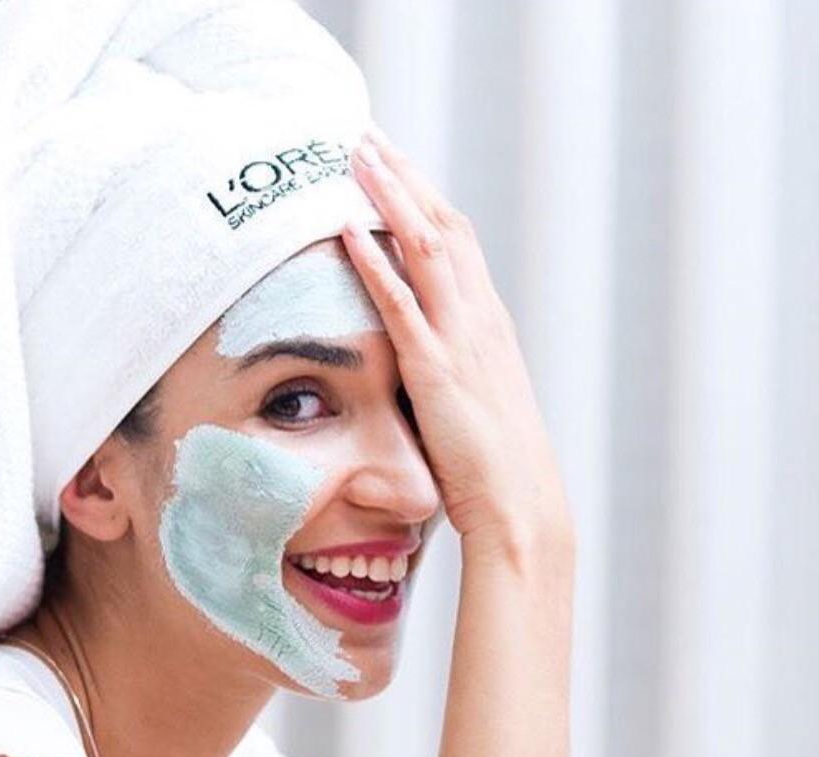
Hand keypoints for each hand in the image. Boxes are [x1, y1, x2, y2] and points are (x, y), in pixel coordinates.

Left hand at [341, 127, 572, 559]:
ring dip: (389, 197)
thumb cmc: (493, 464)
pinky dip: (375, 264)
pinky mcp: (437, 371)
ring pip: (425, 248)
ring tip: (356, 157)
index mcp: (488, 322)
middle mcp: (479, 318)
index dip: (426, 197)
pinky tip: (348, 231)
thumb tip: (419, 352)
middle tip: (369, 137)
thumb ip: (450, 365)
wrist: (521, 506)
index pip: (457, 241)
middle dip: (406, 177)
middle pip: (442, 225)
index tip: (395, 164)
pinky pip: (403, 305)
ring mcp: (461, 340)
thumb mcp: (473, 398)